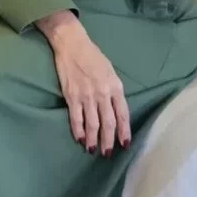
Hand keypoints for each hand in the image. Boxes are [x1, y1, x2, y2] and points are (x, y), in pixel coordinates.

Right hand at [37, 11, 130, 156]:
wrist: (72, 43)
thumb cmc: (93, 55)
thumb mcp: (110, 71)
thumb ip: (113, 90)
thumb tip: (114, 109)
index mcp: (115, 86)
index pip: (123, 114)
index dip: (124, 132)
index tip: (124, 145)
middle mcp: (103, 93)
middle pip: (108, 123)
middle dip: (108, 141)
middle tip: (107, 153)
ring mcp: (86, 95)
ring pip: (92, 124)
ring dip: (93, 140)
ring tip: (93, 149)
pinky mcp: (71, 96)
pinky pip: (76, 118)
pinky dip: (78, 131)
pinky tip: (80, 138)